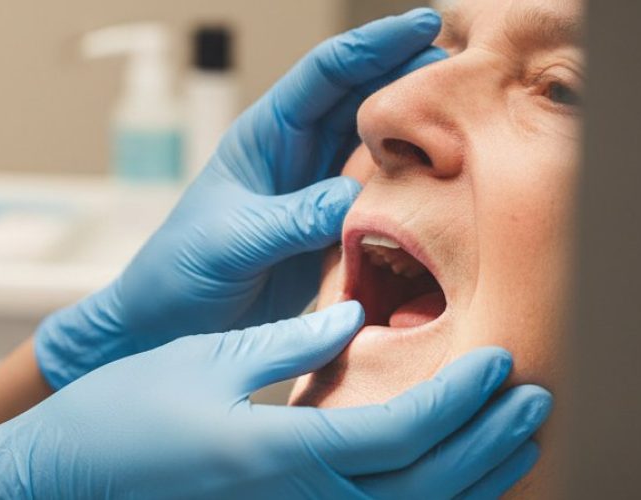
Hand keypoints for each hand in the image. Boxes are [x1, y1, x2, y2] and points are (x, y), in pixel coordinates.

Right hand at [0, 303, 551, 498]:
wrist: (67, 478)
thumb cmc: (120, 416)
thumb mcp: (204, 363)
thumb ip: (289, 345)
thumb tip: (355, 321)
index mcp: (276, 455)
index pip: (400, 438)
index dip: (458, 401)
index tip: (496, 361)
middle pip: (422, 491)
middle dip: (486, 446)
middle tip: (529, 397)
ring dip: (470, 481)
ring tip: (509, 438)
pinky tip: (443, 477)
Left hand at [35, 8, 448, 388]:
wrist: (167, 328)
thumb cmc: (180, 271)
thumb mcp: (232, 240)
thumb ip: (289, 219)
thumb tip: (352, 198)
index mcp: (265, 135)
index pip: (324, 73)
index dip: (373, 44)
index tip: (422, 24)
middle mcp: (297, 155)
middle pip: (364, 98)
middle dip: (412, 78)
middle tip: (468, 74)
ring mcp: (318, 193)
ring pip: (380, 147)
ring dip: (421, 135)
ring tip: (472, 125)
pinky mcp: (334, 233)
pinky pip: (382, 201)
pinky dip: (416, 191)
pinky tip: (451, 187)